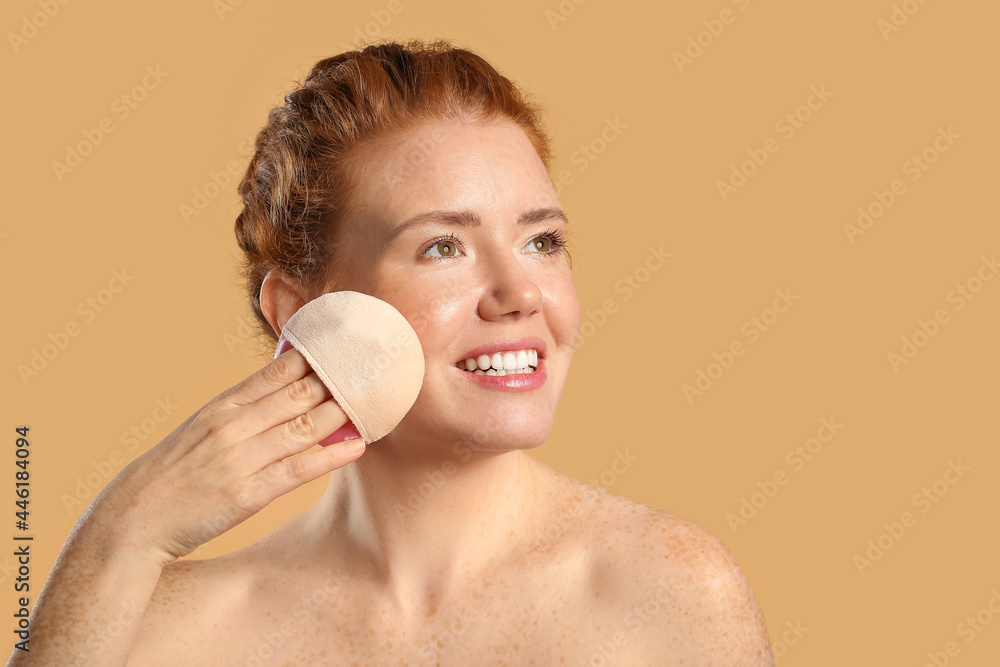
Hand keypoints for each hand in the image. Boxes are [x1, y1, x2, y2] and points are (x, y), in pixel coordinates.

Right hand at [87, 348, 365, 564]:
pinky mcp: (248, 494)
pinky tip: (357, 446)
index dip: (318, 356)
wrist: (133, 517)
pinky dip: (331, 456)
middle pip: (300, 393)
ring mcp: (241, 459)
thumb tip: (288, 385)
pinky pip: (299, 469)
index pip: (280, 369)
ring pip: (305, 426)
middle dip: (340, 381)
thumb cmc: (174, 471)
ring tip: (375, 403)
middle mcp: (234, 425)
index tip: (349, 346)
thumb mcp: (203, 427)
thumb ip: (244, 406)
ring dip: (344, 414)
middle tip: (375, 370)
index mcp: (224, 405)